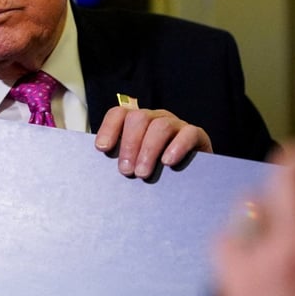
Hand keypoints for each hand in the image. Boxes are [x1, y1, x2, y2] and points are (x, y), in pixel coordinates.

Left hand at [94, 106, 212, 178]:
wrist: (192, 181)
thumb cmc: (156, 173)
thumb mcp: (135, 165)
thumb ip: (121, 162)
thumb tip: (97, 173)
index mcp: (137, 123)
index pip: (119, 114)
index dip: (109, 128)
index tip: (102, 149)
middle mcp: (156, 118)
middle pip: (138, 118)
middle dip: (129, 145)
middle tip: (125, 171)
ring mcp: (176, 125)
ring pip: (160, 126)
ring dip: (148, 150)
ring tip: (142, 174)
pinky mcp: (197, 135)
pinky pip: (188, 133)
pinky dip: (177, 147)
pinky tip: (168, 162)